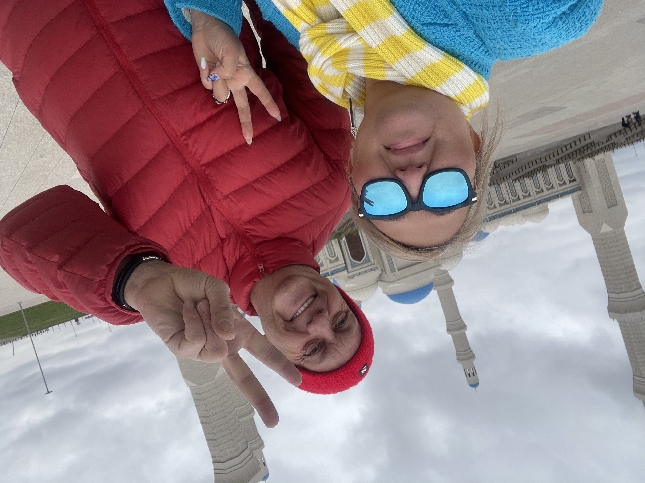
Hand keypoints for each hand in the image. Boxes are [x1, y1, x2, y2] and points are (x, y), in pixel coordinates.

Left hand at [124, 260, 300, 426]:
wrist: (160, 282)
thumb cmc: (192, 286)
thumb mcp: (216, 289)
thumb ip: (226, 310)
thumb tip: (227, 336)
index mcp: (238, 333)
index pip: (264, 351)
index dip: (281, 365)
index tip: (297, 381)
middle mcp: (222, 346)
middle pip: (244, 377)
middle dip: (260, 398)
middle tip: (274, 422)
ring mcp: (202, 351)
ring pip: (217, 349)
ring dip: (209, 319)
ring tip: (200, 305)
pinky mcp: (182, 351)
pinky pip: (197, 340)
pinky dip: (194, 319)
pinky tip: (188, 310)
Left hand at [191, 10, 280, 143]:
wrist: (205, 28)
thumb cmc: (224, 38)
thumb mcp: (231, 51)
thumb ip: (228, 69)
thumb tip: (220, 80)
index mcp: (246, 74)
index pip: (260, 92)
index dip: (269, 104)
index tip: (277, 116)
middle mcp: (235, 81)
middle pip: (242, 106)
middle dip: (246, 123)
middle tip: (249, 140)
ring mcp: (222, 81)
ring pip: (220, 93)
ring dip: (216, 81)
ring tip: (215, 64)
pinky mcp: (209, 79)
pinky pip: (207, 86)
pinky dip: (205, 75)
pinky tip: (206, 64)